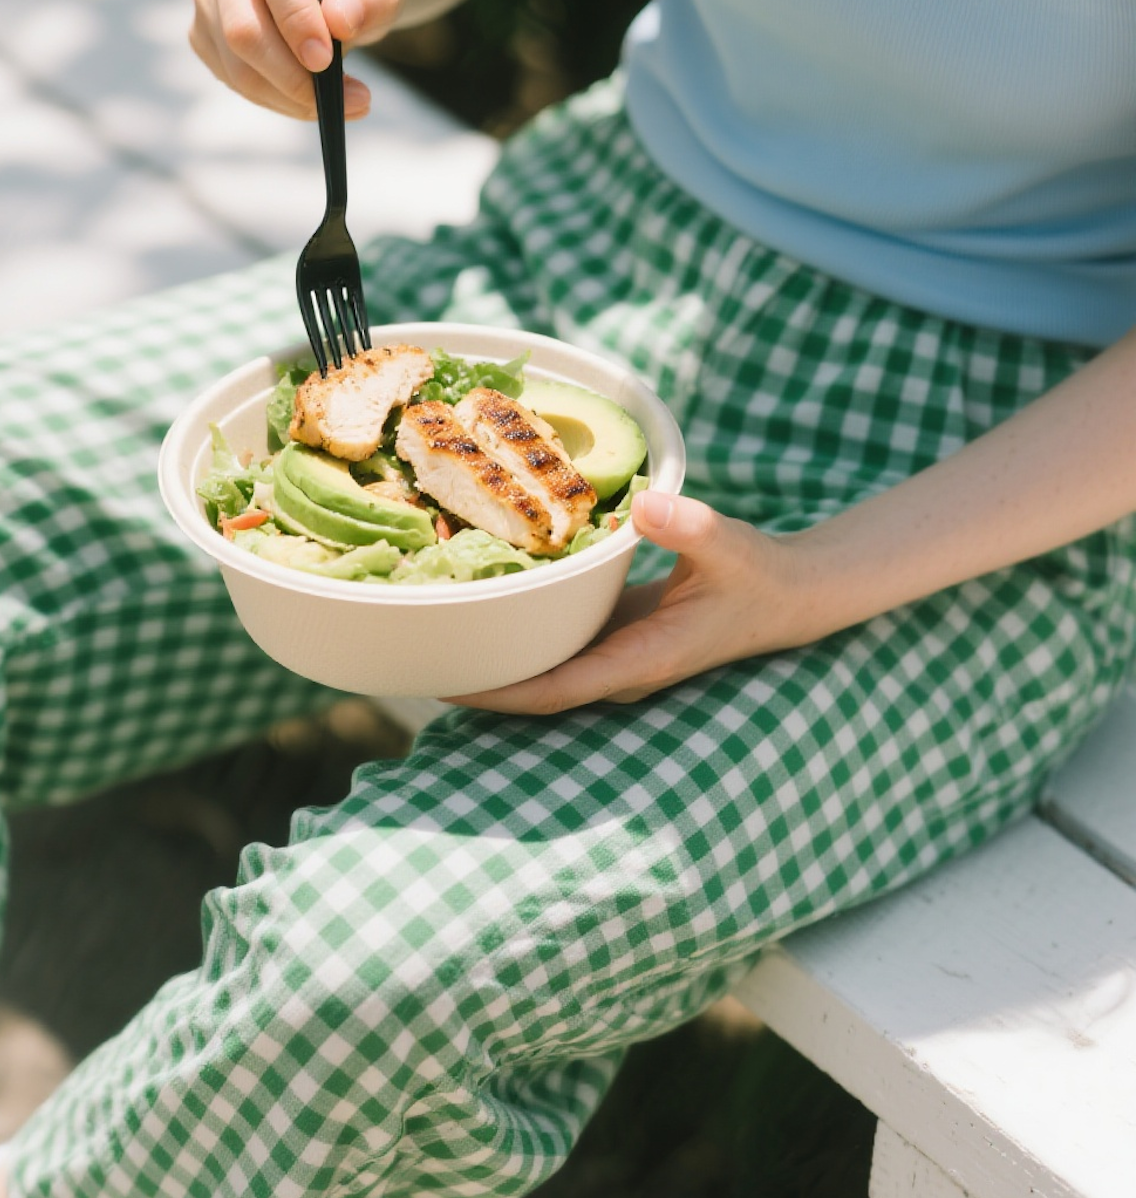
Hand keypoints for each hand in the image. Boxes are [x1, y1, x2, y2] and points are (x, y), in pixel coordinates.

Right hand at [189, 0, 408, 120]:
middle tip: (339, 100)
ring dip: (288, 97)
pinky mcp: (204, 34)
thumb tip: (338, 20)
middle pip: (242, 26)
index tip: (326, 60)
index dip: (295, 18)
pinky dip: (275, 100)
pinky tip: (307, 98)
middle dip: (290, 75)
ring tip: (340, 103)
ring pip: (236, 65)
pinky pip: (232, 81)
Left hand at [449, 492, 824, 714]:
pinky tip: (477, 600)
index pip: (555, 690)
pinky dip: (516, 625)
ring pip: (538, 666)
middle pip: (531, 688)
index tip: (445, 682)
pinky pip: (553, 639)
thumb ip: (691, 528)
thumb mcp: (730, 546)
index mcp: (640, 661)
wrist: (788, 593)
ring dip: (489, 653)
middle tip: (409, 652)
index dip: (499, 691)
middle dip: (474, 677)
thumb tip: (645, 506)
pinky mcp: (609, 633)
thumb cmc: (759, 573)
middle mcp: (616, 668)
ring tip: (425, 629)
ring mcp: (611, 654)